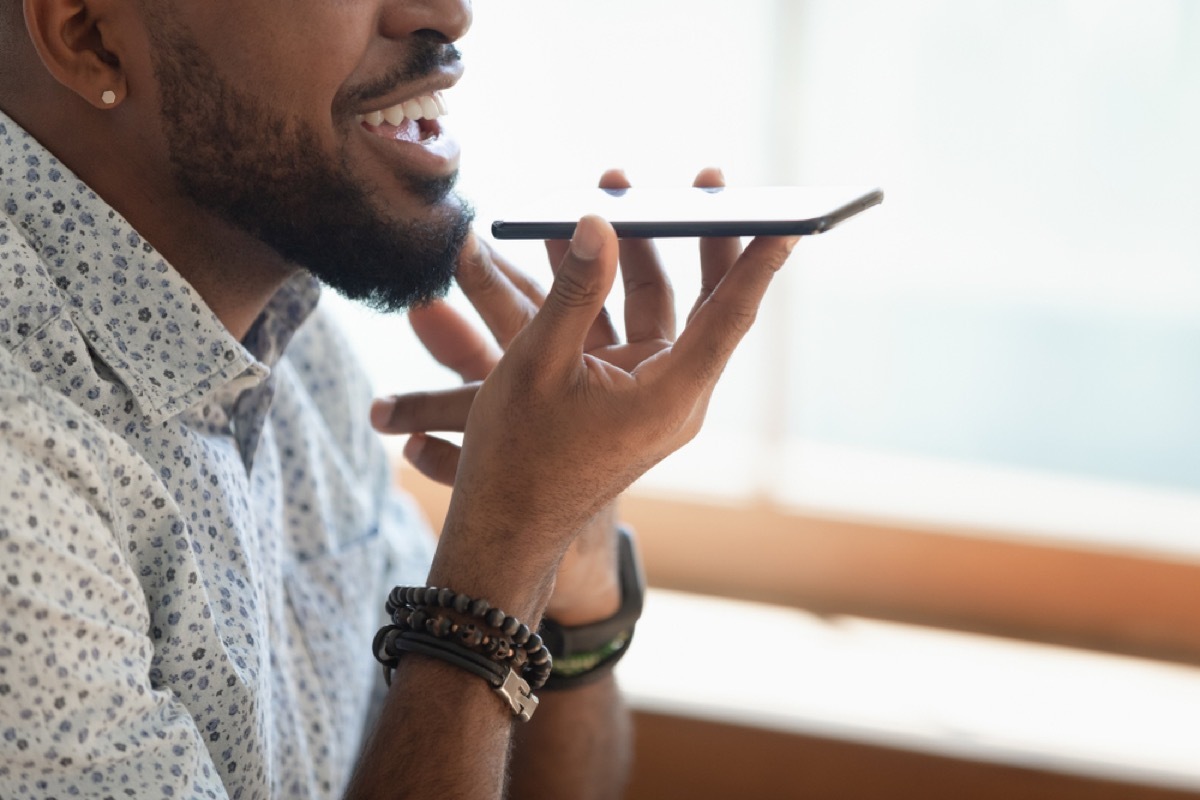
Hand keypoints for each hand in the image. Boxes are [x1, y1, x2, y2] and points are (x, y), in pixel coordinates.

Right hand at [373, 169, 798, 618]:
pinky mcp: (630, 398)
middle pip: (706, 303)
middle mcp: (677, 397)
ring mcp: (655, 398)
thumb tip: (600, 222)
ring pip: (666, 310)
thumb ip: (574, 291)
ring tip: (617, 196)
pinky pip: (635, 330)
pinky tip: (583, 251)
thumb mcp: (538, 364)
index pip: (729, 315)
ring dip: (639, 255)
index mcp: (670, 395)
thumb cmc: (518, 458)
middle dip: (701, 238)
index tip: (791, 218)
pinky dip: (613, 291)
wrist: (505, 529)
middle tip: (703, 181)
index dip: (758, 261)